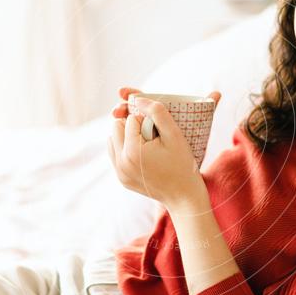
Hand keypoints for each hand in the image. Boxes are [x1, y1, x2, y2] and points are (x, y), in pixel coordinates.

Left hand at [108, 86, 220, 208]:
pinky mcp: (121, 179)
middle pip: (115, 126)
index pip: (131, 119)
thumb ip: (157, 112)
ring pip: (112, 139)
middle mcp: (121, 163)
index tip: (159, 133)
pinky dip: (125, 149)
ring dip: (127, 137)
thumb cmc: (182, 163)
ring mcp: (119, 173)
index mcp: (132, 151)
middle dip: (132, 127)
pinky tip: (142, 154)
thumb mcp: (175, 134)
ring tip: (147, 145)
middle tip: (151, 137)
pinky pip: (115, 154)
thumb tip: (138, 99)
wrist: (183, 195)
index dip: (147, 121)